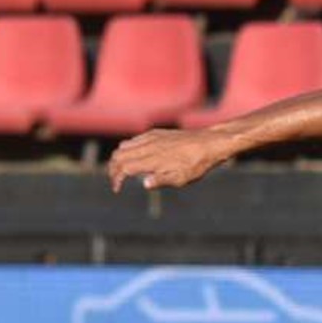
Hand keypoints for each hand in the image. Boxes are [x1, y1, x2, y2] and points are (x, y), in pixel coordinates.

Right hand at [108, 128, 228, 192]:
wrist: (209, 143)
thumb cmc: (197, 164)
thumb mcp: (182, 178)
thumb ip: (162, 180)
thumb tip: (145, 184)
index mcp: (153, 160)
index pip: (124, 168)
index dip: (116, 179)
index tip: (117, 189)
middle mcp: (148, 147)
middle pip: (118, 156)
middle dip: (112, 169)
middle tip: (116, 181)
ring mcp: (151, 138)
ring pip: (123, 147)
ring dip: (118, 159)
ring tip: (121, 171)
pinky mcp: (156, 133)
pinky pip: (134, 140)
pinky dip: (127, 149)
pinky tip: (134, 158)